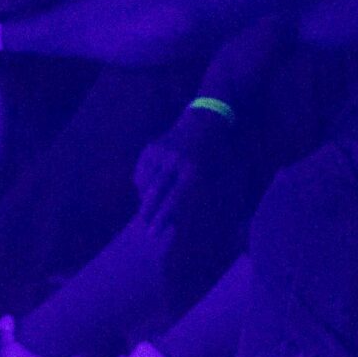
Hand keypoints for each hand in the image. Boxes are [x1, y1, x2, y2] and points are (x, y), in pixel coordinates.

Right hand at [132, 108, 233, 237]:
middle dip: (148, 213)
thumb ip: (203, 199)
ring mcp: (161, 152)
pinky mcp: (151, 148)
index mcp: (193, 170)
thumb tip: (187, 222)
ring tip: (148, 212)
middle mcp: (174, 161)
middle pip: (155, 193)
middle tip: (144, 230)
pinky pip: (141, 172)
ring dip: (145, 200)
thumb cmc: (215, 157)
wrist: (205, 123)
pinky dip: (142, 184)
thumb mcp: (216, 177)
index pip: (174, 199)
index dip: (163, 218)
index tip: (153, 233)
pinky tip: (148, 191)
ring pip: (145, 183)